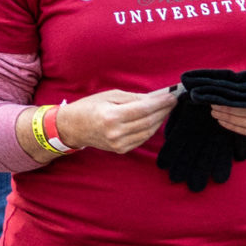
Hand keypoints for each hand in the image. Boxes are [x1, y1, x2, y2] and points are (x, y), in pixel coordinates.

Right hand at [56, 87, 178, 153]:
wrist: (73, 127)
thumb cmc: (90, 107)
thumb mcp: (110, 95)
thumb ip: (134, 98)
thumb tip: (156, 98)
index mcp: (112, 116)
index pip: (144, 110)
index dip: (160, 103)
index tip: (172, 96)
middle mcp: (116, 133)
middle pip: (148, 121)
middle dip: (163, 110)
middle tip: (172, 101)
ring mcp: (118, 144)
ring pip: (148, 132)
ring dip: (160, 120)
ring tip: (166, 109)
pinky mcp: (121, 150)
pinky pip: (142, 139)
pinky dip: (151, 129)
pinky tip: (155, 120)